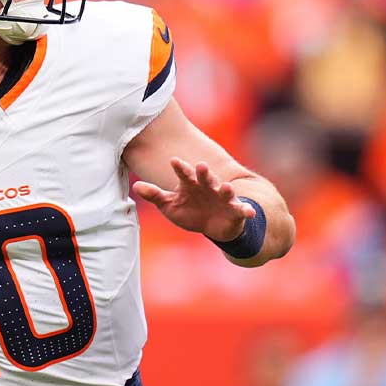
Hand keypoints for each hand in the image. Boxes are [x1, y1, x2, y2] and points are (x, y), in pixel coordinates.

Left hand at [132, 157, 255, 240]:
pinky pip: (241, 210)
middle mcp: (208, 187)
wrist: (213, 225)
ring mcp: (223, 197)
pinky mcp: (235, 210)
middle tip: (201, 166)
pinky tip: (249, 212)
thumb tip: (135, 186)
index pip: (184, 173)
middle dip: (204, 173)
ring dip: (226, 189)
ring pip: (225, 191)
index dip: (180, 168)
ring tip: (227, 187)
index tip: (174, 160)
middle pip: (205, 178)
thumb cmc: (190, 210)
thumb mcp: (170, 205)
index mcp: (191, 184)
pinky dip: (246, 211)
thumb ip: (154, 195)